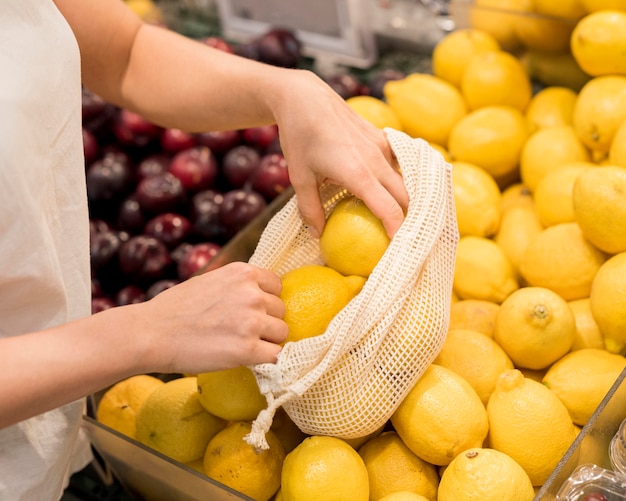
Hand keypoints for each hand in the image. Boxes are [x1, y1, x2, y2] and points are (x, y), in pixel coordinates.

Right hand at [137, 262, 286, 373]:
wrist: (151, 333)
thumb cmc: (175, 308)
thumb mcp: (211, 281)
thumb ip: (238, 286)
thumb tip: (261, 297)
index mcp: (244, 273)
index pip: (277, 286)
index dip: (266, 301)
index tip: (252, 311)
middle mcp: (253, 294)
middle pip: (281, 311)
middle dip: (266, 321)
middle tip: (242, 331)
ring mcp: (252, 322)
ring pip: (282, 333)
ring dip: (267, 341)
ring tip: (242, 344)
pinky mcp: (248, 349)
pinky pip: (275, 355)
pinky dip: (265, 359)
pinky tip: (247, 358)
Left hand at [272, 71, 408, 237]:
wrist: (305, 97)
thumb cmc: (299, 137)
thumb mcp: (299, 177)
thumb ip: (310, 209)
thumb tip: (317, 234)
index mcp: (357, 173)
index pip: (388, 209)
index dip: (397, 231)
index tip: (397, 249)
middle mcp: (376, 160)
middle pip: (404, 197)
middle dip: (407, 220)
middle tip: (398, 240)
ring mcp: (381, 146)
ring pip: (403, 180)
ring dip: (402, 200)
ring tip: (395, 218)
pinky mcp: (381, 136)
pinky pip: (396, 164)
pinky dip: (395, 181)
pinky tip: (385, 191)